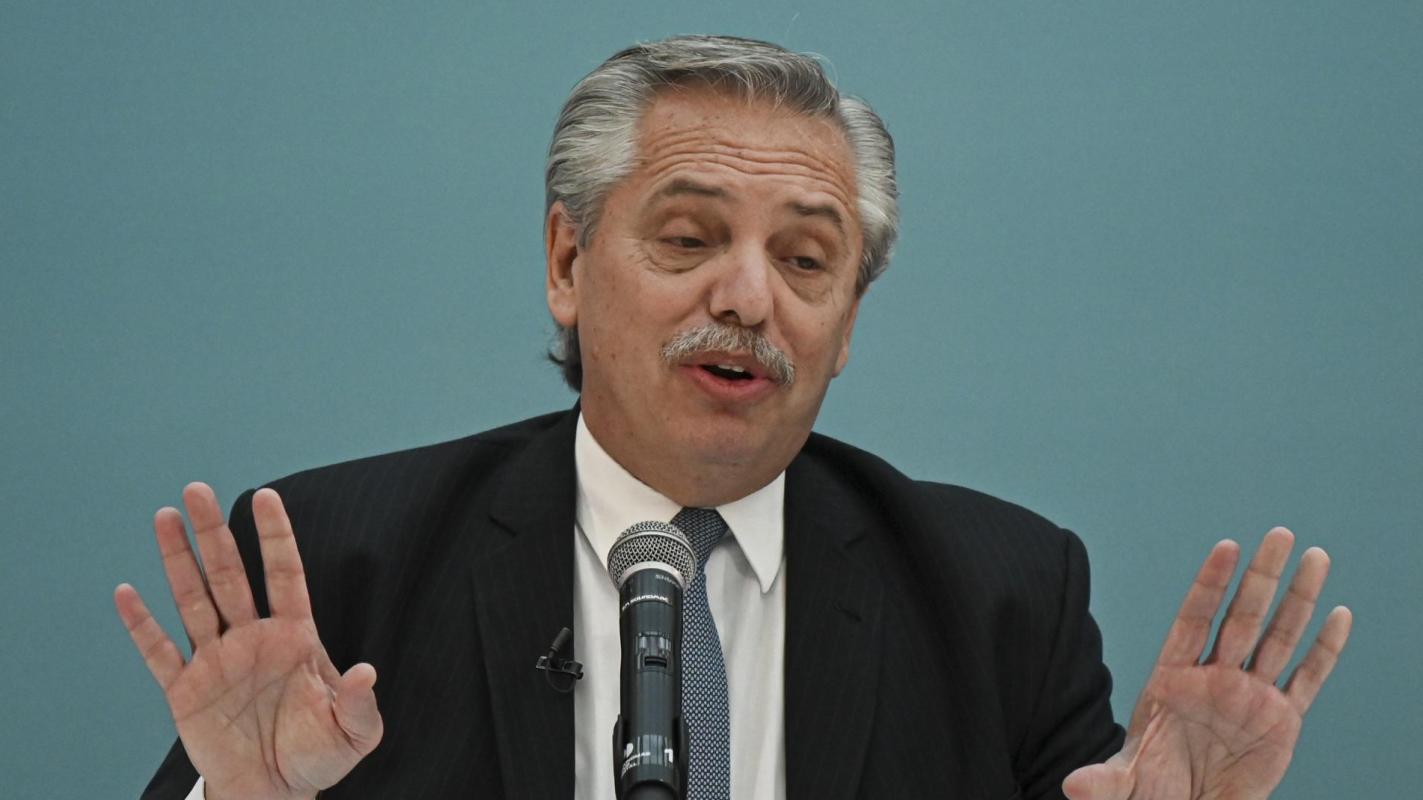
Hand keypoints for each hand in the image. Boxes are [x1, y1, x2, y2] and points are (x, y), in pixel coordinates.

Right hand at [115, 483, 382, 799]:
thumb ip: (359, 702)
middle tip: (198, 488)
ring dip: (178, 560)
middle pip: (230, 575)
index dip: (275, 537)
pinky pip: (160, 652)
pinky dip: (142, 625)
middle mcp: (252, 637)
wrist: (275, 793)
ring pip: (192, 600)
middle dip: (214, 533)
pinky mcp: (185, 690)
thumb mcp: (352, 732)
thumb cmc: (318, 757)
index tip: (266, 496)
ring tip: (165, 516)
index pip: (285, 574)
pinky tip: (127, 593)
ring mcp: (216, 660)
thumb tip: (367, 671)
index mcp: (294, 636)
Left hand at [1063, 527, 1351, 799]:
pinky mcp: (1280, 721)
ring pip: (1279, 637)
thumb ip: (1104, 782)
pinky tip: (1339, 615)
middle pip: (1242, 617)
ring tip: (1316, 556)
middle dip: (1261, 576)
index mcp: (1173, 679)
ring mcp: (1249, 696)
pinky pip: (1307, 680)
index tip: (1227, 547)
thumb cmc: (1152, 791)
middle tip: (1279, 533)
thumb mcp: (1125, 785)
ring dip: (1298, 599)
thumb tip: (1074, 787)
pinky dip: (1324, 650)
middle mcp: (1214, 678)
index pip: (1194, 619)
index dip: (1211, 584)